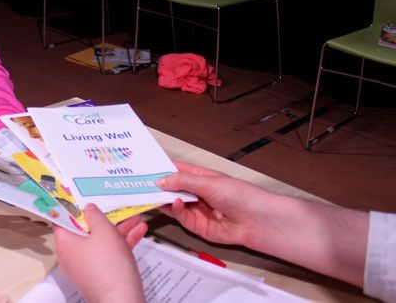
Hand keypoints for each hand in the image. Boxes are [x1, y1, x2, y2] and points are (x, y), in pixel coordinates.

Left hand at [53, 205, 146, 302]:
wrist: (122, 300)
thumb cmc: (109, 268)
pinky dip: (121, 244)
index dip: (72, 208)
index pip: (62, 220)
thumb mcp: (104, 231)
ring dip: (118, 230)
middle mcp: (71, 256)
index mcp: (65, 243)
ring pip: (100, 243)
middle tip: (113, 208)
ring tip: (133, 218)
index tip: (79, 199)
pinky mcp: (99, 276)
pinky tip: (138, 233)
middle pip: (85, 231)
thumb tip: (89, 209)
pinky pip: (108, 255)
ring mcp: (85, 267)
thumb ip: (96, 216)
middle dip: (104, 219)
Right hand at [157, 162, 368, 287]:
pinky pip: (180, 218)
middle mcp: (196, 192)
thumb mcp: (208, 181)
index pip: (175, 170)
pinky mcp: (197, 226)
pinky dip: (175, 211)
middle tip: (139, 184)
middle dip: (157, 187)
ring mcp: (196, 209)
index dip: (160, 169)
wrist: (257, 221)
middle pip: (171, 189)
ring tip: (151, 194)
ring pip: (172, 204)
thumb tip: (160, 180)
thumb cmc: (239, 195)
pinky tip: (174, 204)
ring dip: (163, 199)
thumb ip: (182, 181)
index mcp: (200, 176)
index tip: (143, 168)